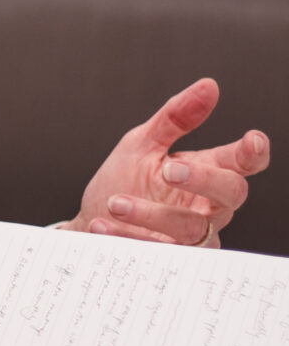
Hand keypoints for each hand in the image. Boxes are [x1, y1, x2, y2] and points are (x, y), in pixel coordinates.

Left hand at [67, 78, 269, 247]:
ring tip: (115, 202)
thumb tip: (208, 86)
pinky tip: (102, 225)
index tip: (252, 141)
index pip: (242, 163)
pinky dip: (127, 237)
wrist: (92, 220)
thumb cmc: (123, 179)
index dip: (252, 154)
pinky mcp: (169, 259)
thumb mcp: (143, 142)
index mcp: (206, 171)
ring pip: (191, 227)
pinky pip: (158, 251)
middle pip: (231, 194)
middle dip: (204, 179)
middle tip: (169, 168)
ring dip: (151, 214)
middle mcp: (207, 206)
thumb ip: (175, 117)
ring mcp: (191, 236)